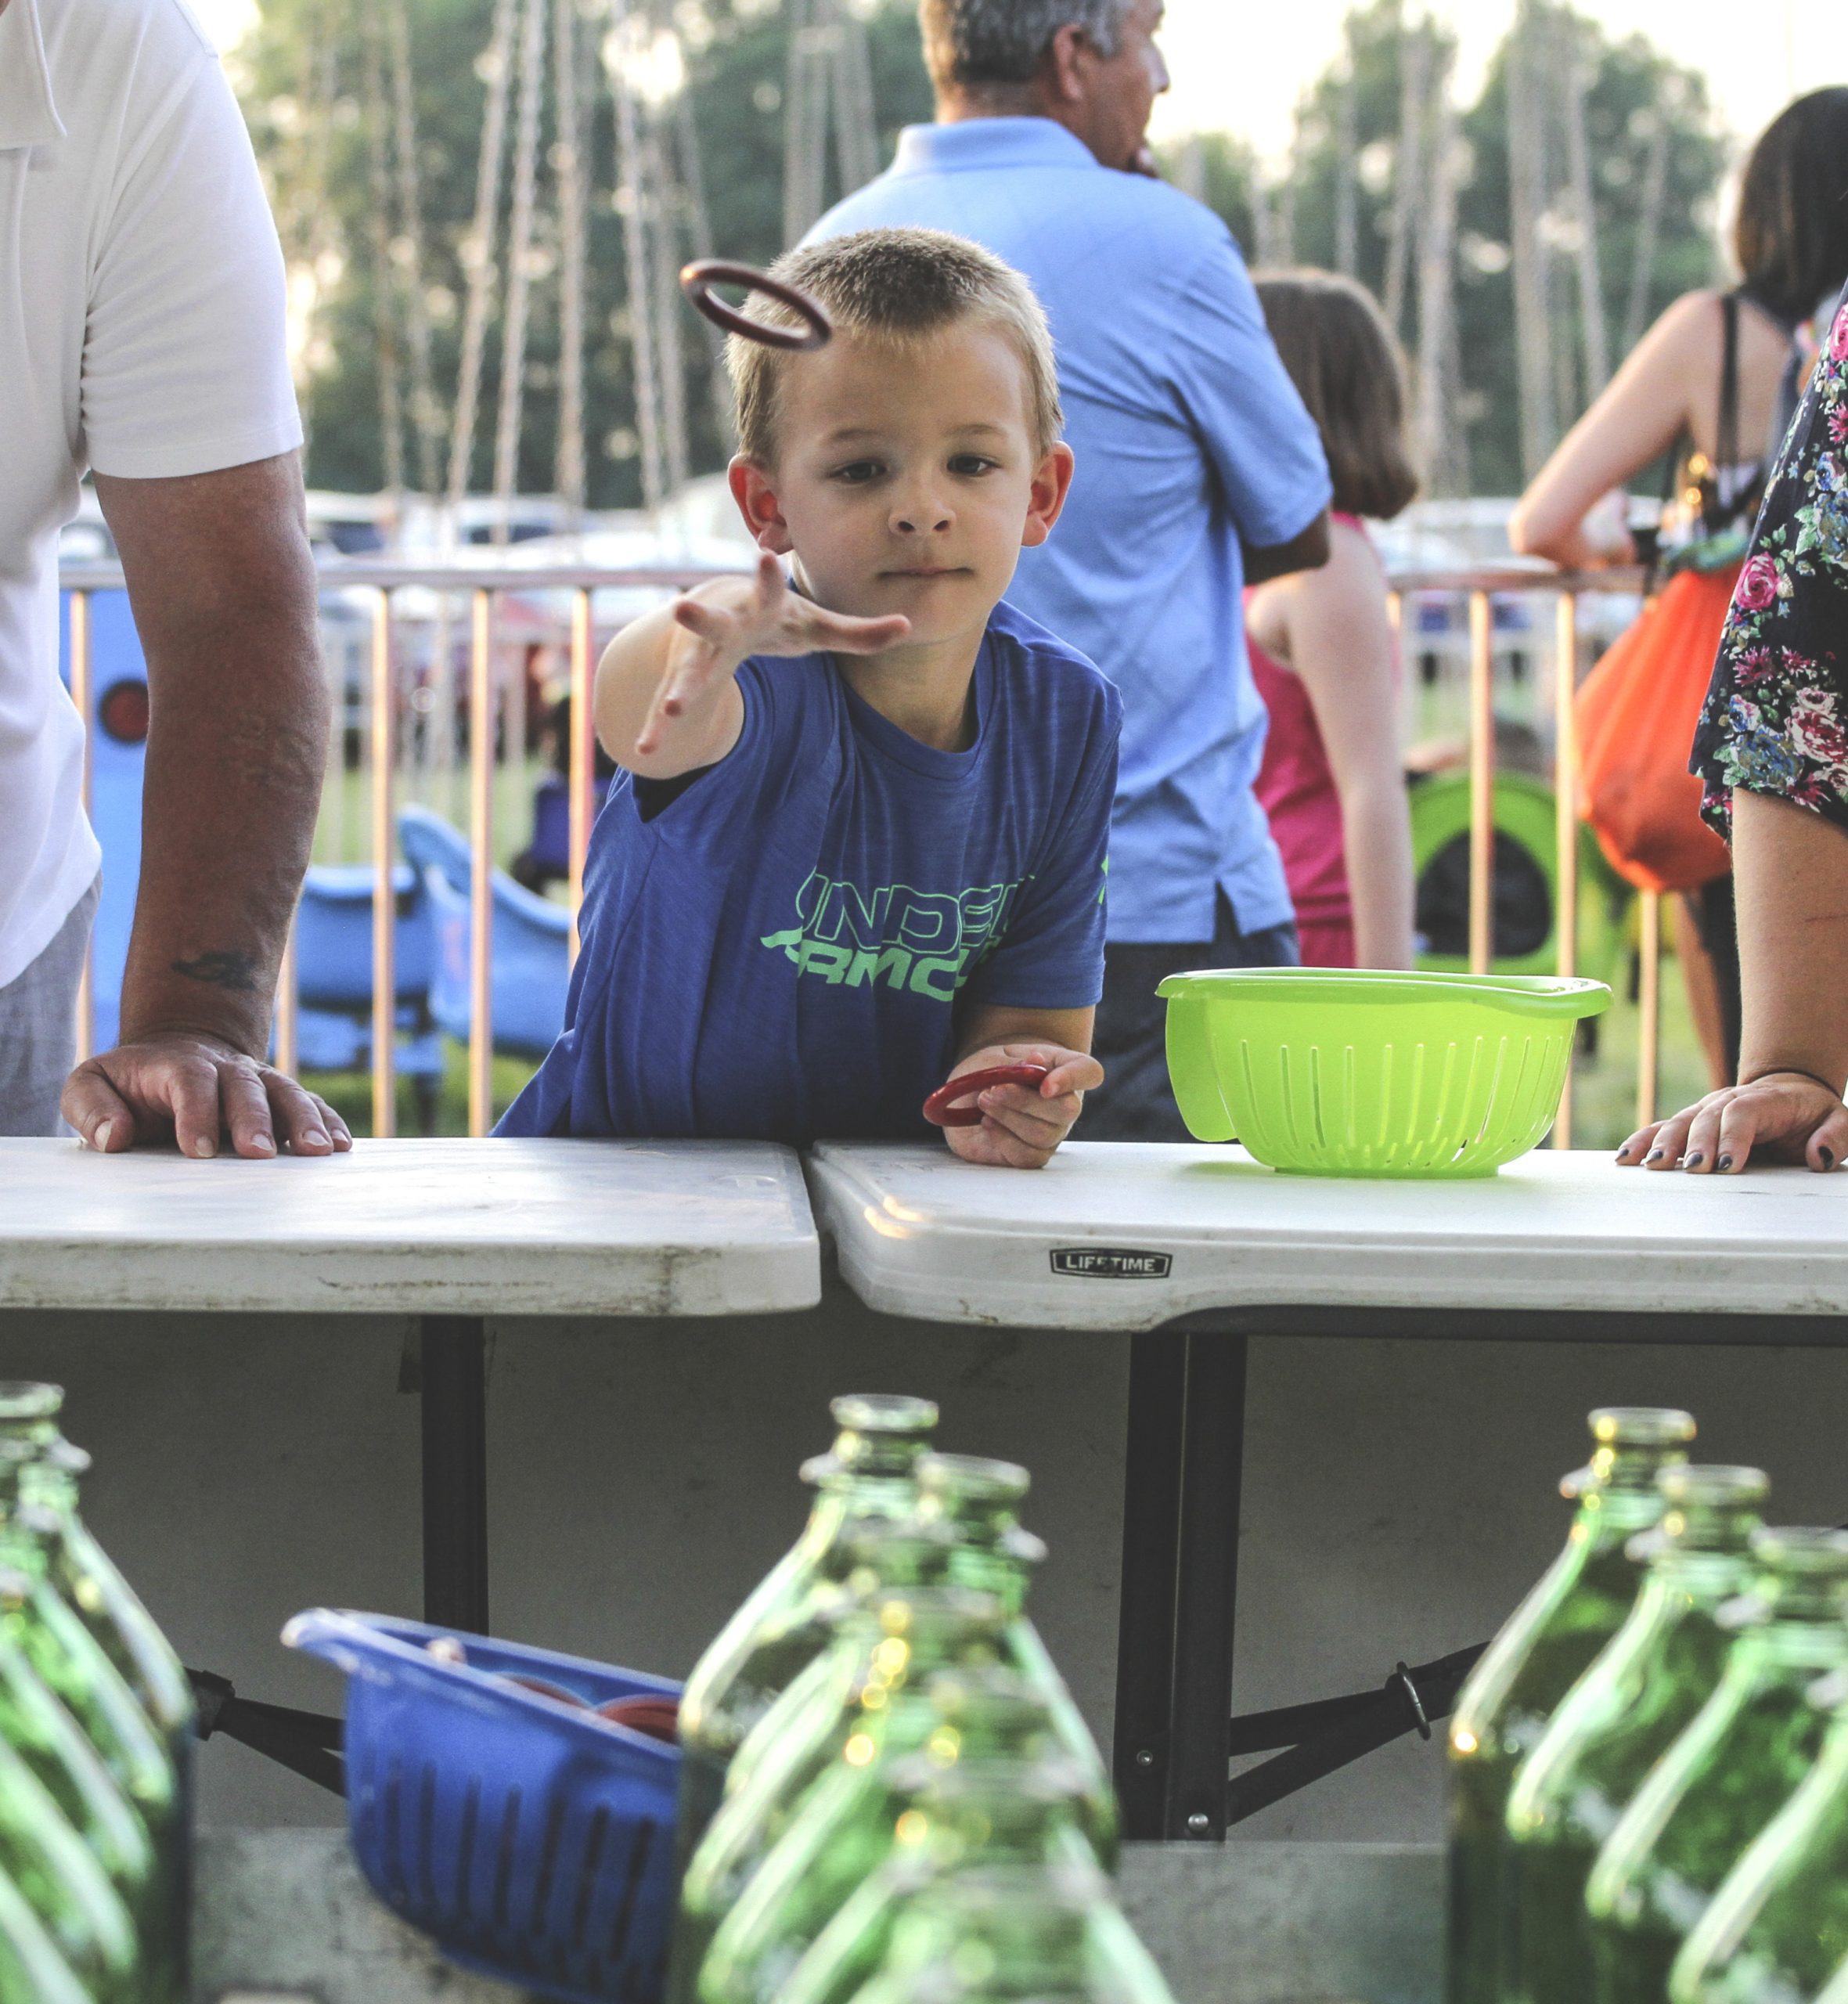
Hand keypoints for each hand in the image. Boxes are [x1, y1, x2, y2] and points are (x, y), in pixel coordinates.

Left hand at [62, 1030, 352, 1160]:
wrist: (179, 1051)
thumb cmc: (129, 1083)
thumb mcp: (90, 1085)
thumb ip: (91, 1108)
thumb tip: (114, 1139)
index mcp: (177, 1065)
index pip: (190, 1083)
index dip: (196, 1114)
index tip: (199, 1152)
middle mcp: (225, 1068)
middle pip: (245, 1088)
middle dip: (254, 1120)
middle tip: (259, 1154)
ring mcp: (258, 1080)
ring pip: (286, 1093)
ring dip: (304, 1121)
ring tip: (319, 1152)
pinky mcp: (280, 1096)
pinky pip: (310, 1104)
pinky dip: (328, 1122)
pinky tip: (342, 1145)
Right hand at [637, 553, 909, 757]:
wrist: (715, 610)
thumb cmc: (776, 618)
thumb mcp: (818, 626)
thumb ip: (860, 631)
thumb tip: (908, 626)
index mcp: (757, 607)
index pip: (766, 590)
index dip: (766, 576)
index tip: (766, 557)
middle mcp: (722, 626)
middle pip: (712, 622)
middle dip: (699, 617)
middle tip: (682, 607)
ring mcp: (698, 655)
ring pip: (686, 672)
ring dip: (678, 689)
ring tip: (671, 712)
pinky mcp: (681, 681)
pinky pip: (665, 706)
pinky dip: (655, 727)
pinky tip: (645, 750)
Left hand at [942, 1043, 1103, 1170]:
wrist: (972, 1092)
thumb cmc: (992, 1069)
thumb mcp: (998, 1056)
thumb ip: (1016, 1061)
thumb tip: (1034, 1062)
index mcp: (1066, 1070)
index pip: (1089, 1072)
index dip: (1072, 1079)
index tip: (1045, 1085)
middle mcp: (1066, 1104)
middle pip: (1067, 1110)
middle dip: (1025, 1101)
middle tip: (995, 1090)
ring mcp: (1052, 1133)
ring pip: (1044, 1135)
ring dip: (1009, 1117)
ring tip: (984, 1101)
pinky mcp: (1032, 1154)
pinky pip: (1027, 1157)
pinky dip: (1004, 1140)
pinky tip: (987, 1123)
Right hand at [1616, 1071, 1847, 1175]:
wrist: (1790, 1092)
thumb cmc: (1814, 1115)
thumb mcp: (1839, 1121)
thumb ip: (1836, 1136)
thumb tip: (1818, 1156)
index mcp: (1765, 1100)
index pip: (1742, 1113)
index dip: (1732, 1137)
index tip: (1727, 1166)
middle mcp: (1729, 1100)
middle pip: (1706, 1117)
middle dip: (1697, 1144)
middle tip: (1693, 1170)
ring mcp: (1706, 1110)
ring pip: (1679, 1122)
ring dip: (1664, 1143)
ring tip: (1653, 1167)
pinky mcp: (1691, 1122)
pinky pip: (1662, 1129)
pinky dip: (1643, 1141)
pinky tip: (1626, 1158)